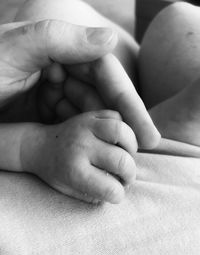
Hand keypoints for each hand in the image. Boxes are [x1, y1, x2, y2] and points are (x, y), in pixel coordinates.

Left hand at [15, 0, 159, 148]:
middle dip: (120, 124)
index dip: (129, 104)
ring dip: (103, 134)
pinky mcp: (45, 111)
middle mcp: (61, 70)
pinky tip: (94, 150)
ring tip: (119, 154)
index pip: (105, 75)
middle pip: (101, 97)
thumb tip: (111, 38)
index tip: (148, 134)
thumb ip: (61, 39)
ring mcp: (53, 92)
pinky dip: (84, 138)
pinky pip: (72, 125)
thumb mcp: (13, 49)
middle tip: (137, 151)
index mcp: (59, 49)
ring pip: (89, 113)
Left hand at [21, 110, 136, 203]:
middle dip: (130, 174)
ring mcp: (85, 127)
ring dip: (131, 146)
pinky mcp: (88, 116)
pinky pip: (115, 116)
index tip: (115, 192)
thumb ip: (93, 196)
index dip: (118, 195)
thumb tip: (118, 192)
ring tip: (126, 153)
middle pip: (122, 161)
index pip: (110, 188)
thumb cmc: (55, 172)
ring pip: (122, 131)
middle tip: (125, 175)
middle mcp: (81, 147)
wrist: (39, 146)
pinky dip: (122, 128)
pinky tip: (117, 139)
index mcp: (74, 171)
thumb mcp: (69, 190)